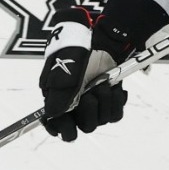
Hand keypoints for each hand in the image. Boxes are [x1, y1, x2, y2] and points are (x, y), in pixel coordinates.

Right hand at [38, 6, 130, 141]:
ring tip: (103, 83)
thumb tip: (52, 115)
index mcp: (57, 100)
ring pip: (102, 121)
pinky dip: (116, 101)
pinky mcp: (109, 101)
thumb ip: (58, 94)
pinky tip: (114, 88)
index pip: (57, 127)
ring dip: (104, 101)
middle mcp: (75, 106)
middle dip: (89, 110)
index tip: (68, 123)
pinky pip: (116, 115)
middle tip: (90, 92)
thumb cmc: (78, 52)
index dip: (61, 129)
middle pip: (85, 127)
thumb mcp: (64, 70)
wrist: (102, 40)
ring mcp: (94, 104)